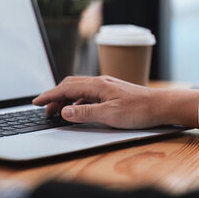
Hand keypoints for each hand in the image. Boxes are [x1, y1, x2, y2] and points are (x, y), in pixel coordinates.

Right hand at [32, 76, 198, 128]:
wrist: (162, 106)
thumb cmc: (140, 110)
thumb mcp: (110, 115)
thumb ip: (85, 113)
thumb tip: (64, 111)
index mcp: (96, 85)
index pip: (65, 88)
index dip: (49, 96)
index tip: (35, 102)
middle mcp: (99, 82)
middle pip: (69, 85)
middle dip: (54, 97)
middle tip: (44, 110)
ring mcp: (106, 86)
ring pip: (78, 89)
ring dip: (65, 99)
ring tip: (58, 112)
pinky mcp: (111, 92)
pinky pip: (87, 93)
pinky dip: (77, 101)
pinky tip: (78, 110)